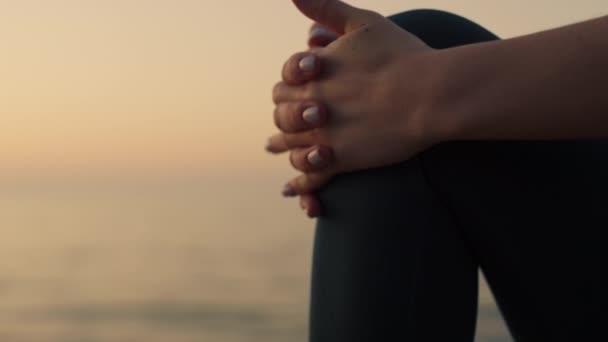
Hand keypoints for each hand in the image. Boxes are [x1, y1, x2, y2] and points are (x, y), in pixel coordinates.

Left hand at [268, 0, 441, 216]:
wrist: (428, 93)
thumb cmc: (399, 56)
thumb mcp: (361, 23)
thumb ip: (327, 10)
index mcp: (312, 75)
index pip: (284, 81)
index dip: (290, 83)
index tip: (299, 85)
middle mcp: (310, 106)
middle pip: (281, 114)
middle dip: (283, 115)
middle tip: (287, 121)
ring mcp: (323, 135)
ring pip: (290, 146)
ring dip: (283, 146)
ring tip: (277, 149)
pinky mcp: (340, 160)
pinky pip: (310, 176)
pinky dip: (299, 184)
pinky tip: (292, 189)